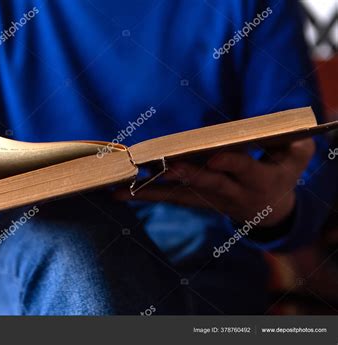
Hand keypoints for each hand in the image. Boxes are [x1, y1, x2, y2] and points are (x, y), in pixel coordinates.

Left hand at [115, 139, 314, 226]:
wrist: (266, 211)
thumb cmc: (280, 176)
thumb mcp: (296, 162)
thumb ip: (296, 149)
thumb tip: (294, 135)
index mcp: (256, 180)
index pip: (242, 169)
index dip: (229, 163)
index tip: (213, 157)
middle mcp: (228, 193)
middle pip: (206, 183)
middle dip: (186, 176)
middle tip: (165, 168)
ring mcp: (207, 199)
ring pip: (178, 195)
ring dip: (150, 191)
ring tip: (120, 188)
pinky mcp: (192, 201)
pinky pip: (166, 199)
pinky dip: (142, 196)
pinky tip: (116, 194)